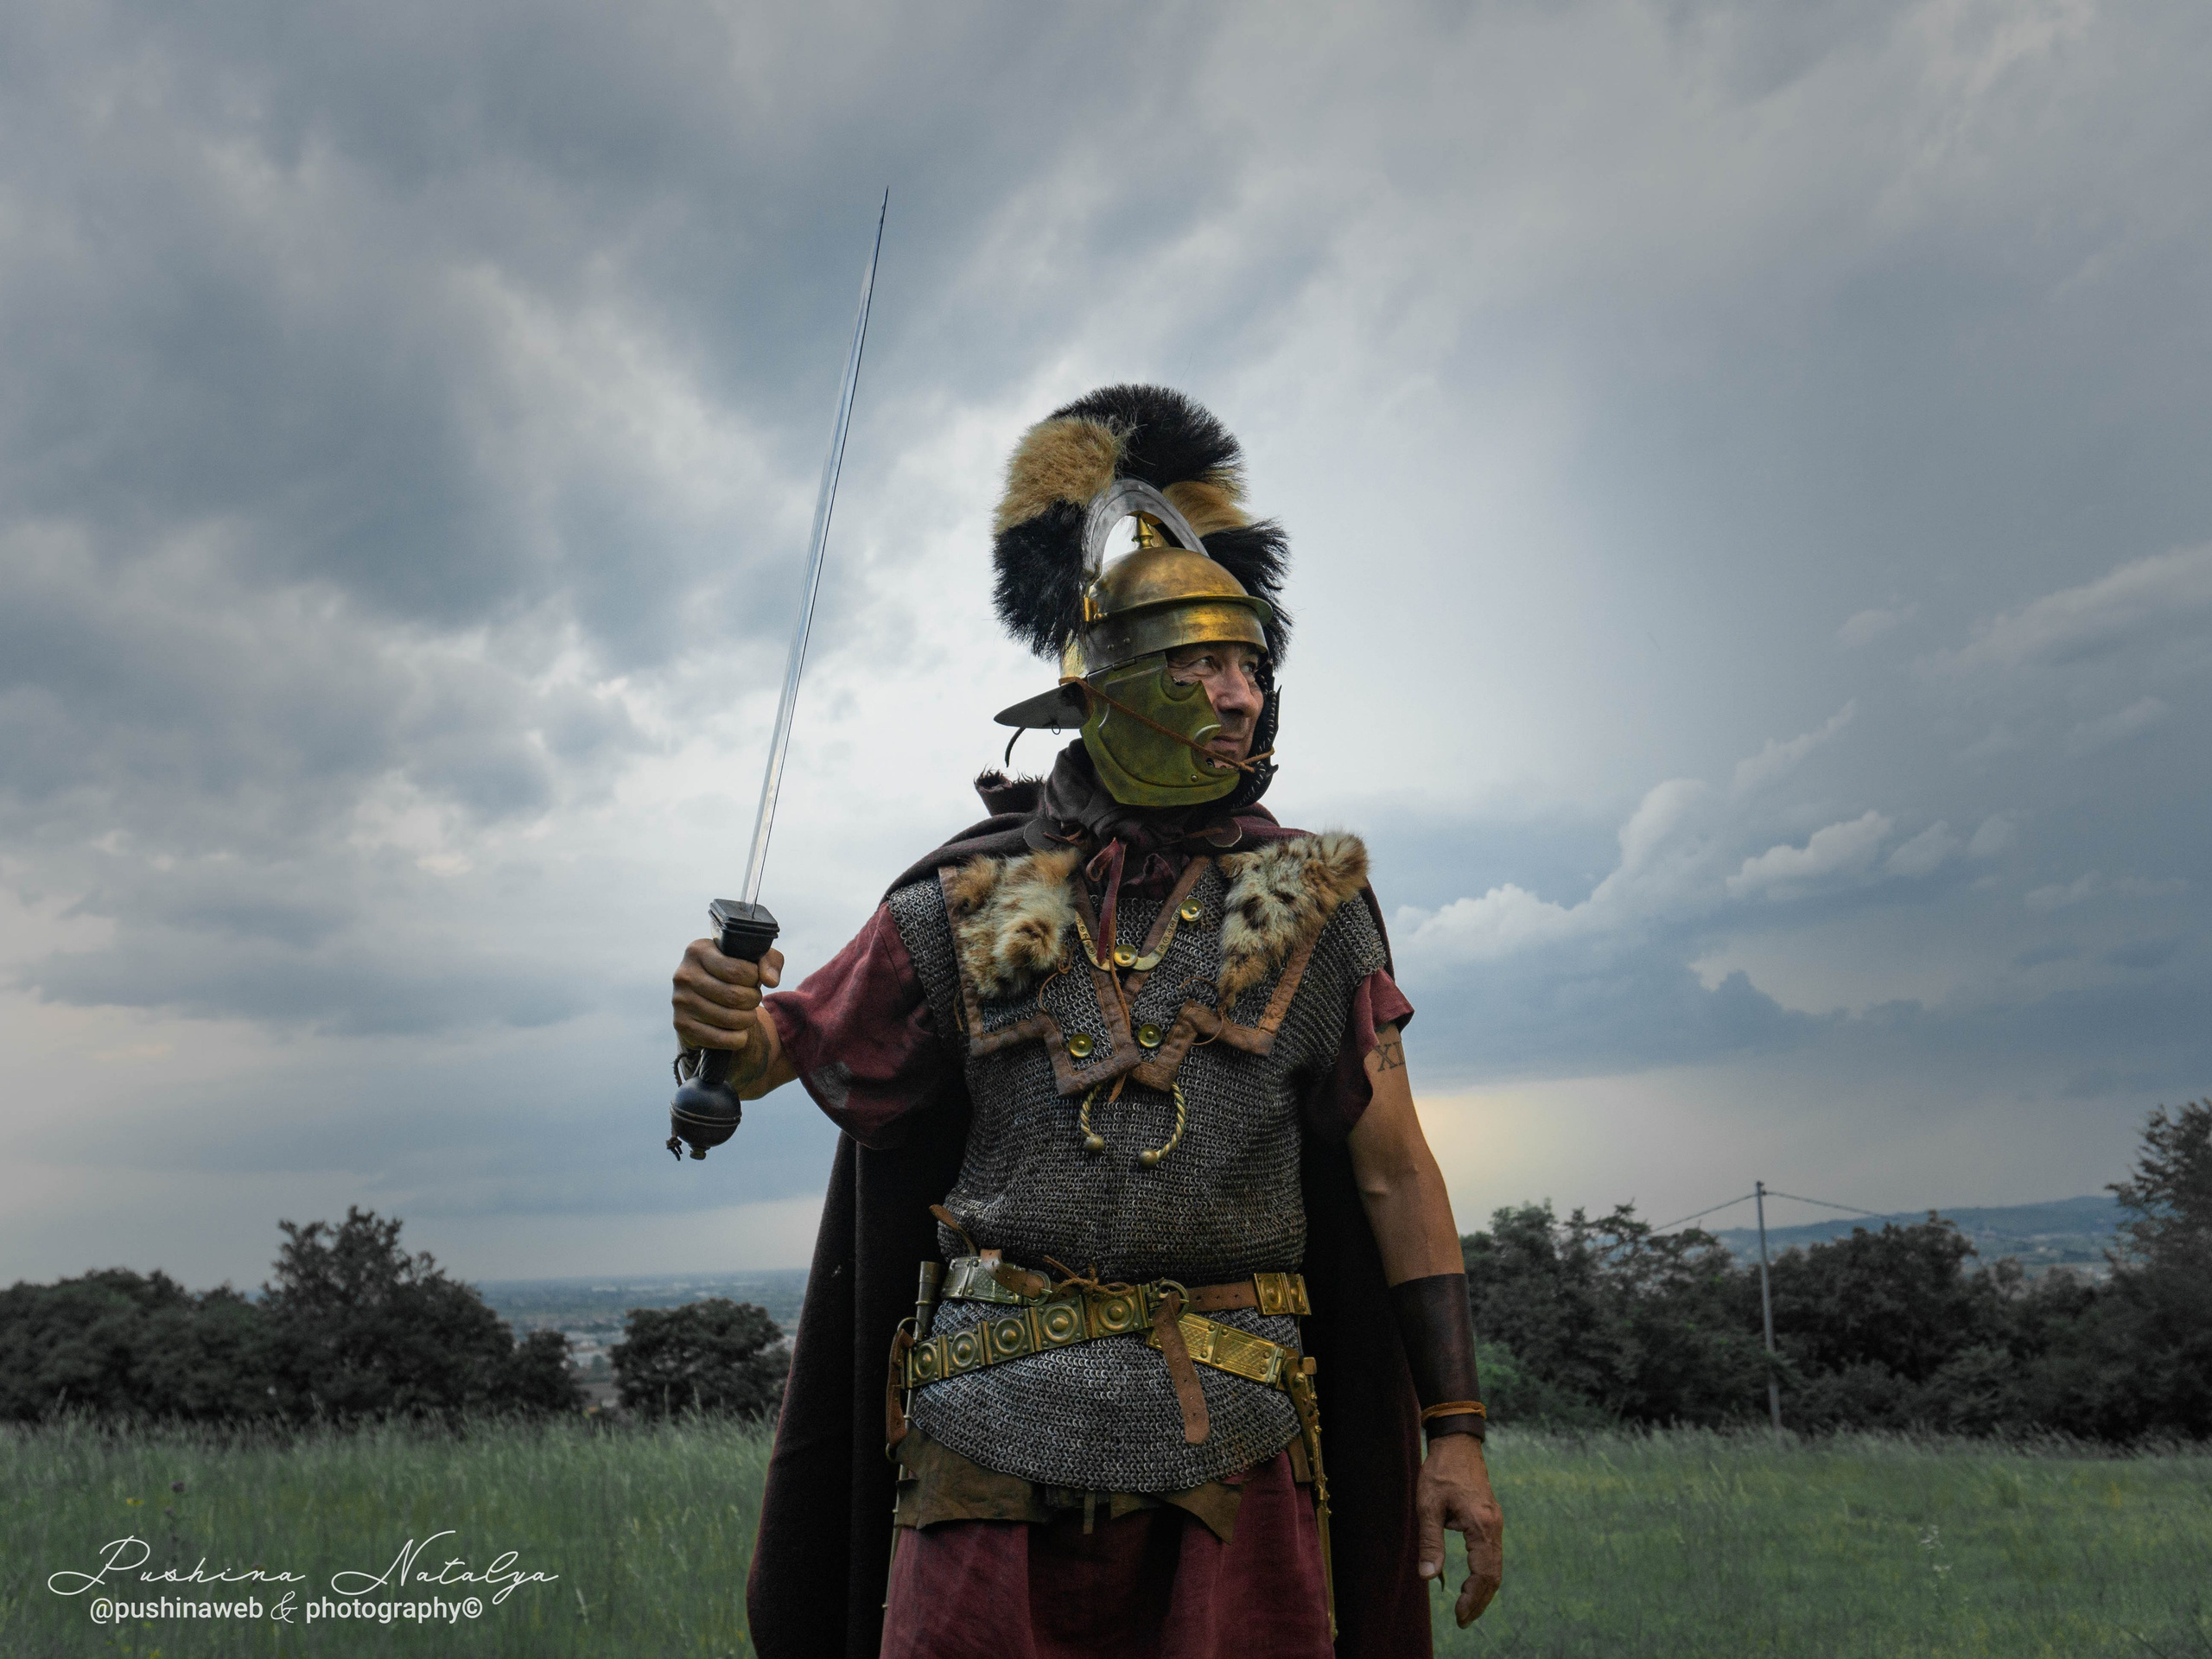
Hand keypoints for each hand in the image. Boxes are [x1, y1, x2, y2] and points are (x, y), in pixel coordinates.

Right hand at [671, 937, 784, 1064]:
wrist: (705, 998)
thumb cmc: (732, 974)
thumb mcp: (752, 960)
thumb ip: (769, 961)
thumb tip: (771, 980)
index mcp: (698, 950)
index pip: (736, 970)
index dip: (754, 979)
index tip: (754, 980)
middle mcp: (684, 974)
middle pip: (734, 996)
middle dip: (753, 1000)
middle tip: (753, 999)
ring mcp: (680, 1001)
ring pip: (730, 1018)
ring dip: (748, 1019)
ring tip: (746, 1013)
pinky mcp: (681, 1024)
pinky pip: (720, 1039)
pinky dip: (737, 1038)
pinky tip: (738, 1031)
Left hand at [1416, 1432, 1502, 1625]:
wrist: (1457, 1442)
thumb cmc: (1440, 1471)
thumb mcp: (1428, 1506)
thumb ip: (1430, 1542)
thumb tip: (1428, 1577)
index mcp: (1481, 1526)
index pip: (1483, 1574)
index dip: (1473, 1599)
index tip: (1459, 1615)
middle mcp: (1494, 1526)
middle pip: (1494, 1575)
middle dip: (1480, 1600)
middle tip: (1462, 1619)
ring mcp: (1495, 1522)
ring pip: (1495, 1566)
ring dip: (1483, 1589)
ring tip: (1466, 1607)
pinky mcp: (1491, 1518)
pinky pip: (1492, 1554)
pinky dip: (1484, 1573)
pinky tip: (1471, 1581)